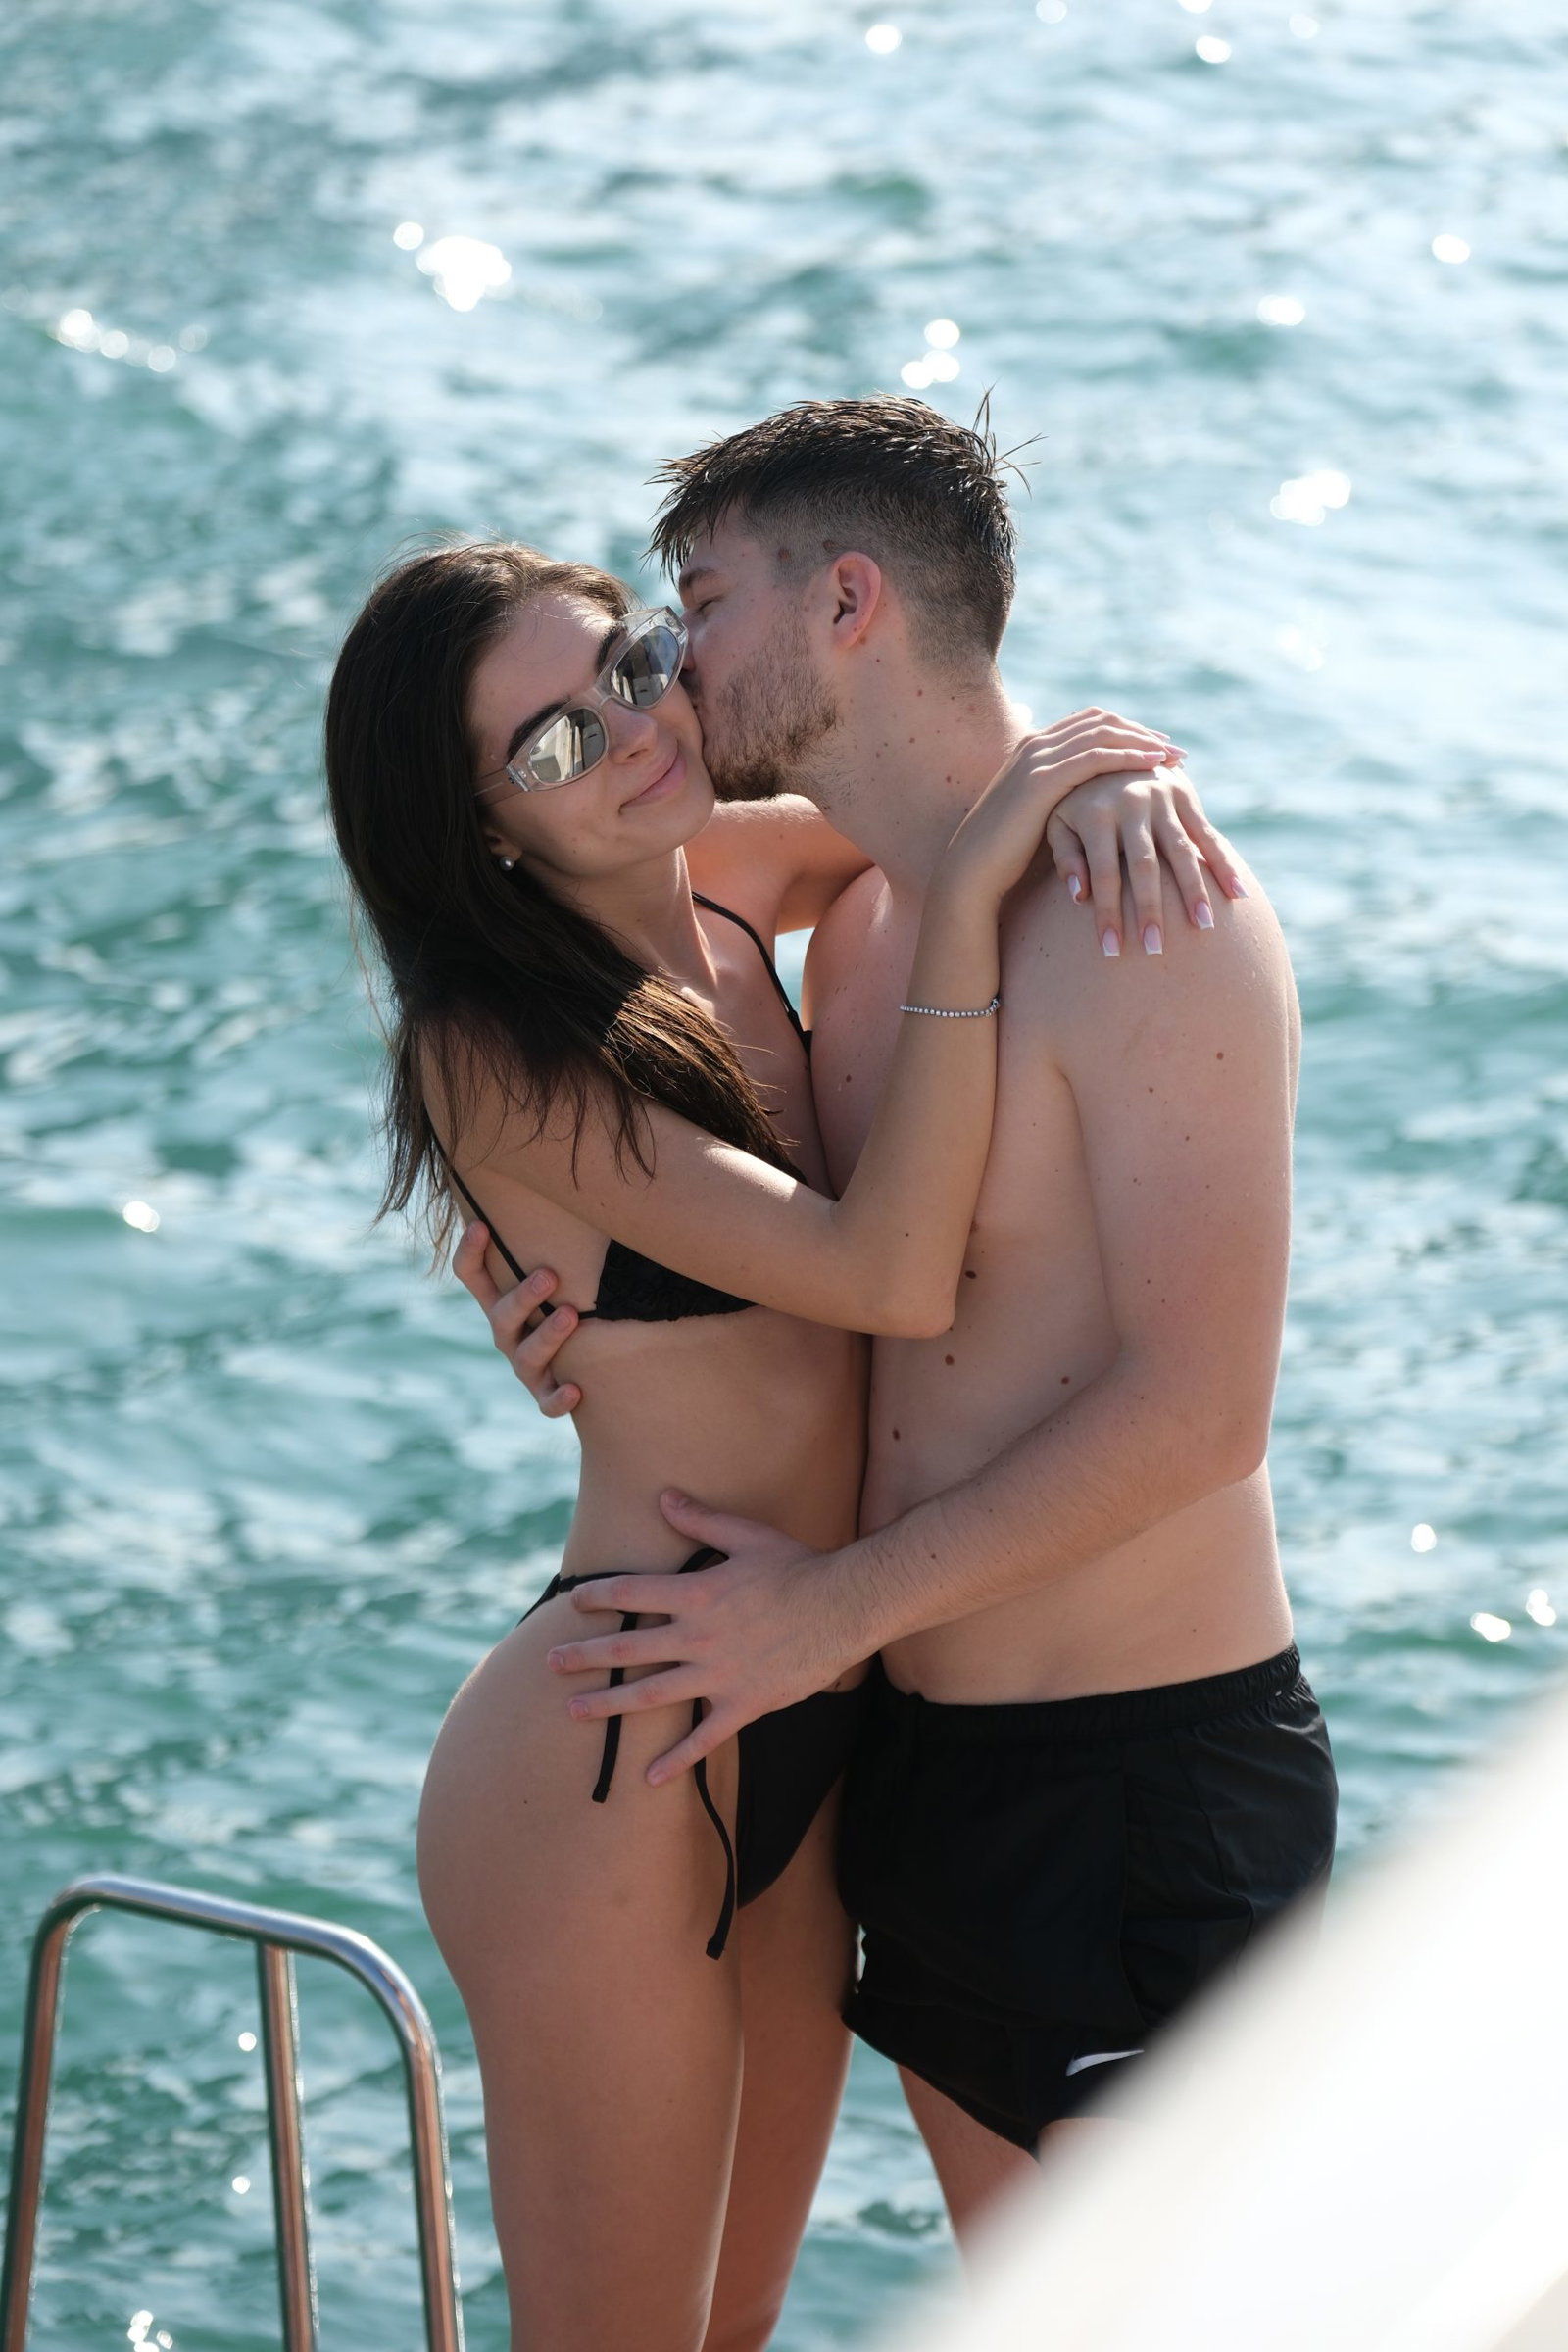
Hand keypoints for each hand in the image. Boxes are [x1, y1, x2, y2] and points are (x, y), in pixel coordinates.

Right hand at [450, 1223, 582, 1417]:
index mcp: (501, 1301)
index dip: (470, 1252)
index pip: (471, 1276)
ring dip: (548, 1336)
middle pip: (501, 1316)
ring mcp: (524, 1366)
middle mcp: (507, 1334)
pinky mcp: (546, 1394)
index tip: (481, 1224)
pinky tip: (576, 1390)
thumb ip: (558, 1242)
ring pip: (527, 1355)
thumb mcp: (558, 1273)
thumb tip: (582, 1193)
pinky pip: (546, 1402)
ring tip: (571, 1315)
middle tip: (548, 1275)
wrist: (582, 1368)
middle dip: (523, 1296)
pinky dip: (558, 1399)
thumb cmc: (568, 1302)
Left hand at [544, 1490, 859, 1781]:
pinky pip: (704, 1738)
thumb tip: (664, 1497)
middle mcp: (698, 1638)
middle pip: (628, 1650)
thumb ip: (702, 1521)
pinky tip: (649, 1776)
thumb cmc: (797, 1566)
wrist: (843, 1607)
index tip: (573, 1602)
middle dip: (585, 1656)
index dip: (597, 1597)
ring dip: (610, 1705)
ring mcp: (718, 1675)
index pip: (630, 1594)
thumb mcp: (747, 1535)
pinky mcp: (744, 1704)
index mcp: (696, 1594)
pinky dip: (676, 1759)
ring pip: (652, 1695)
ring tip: (574, 1711)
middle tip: (550, 1663)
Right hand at [940, 709, 1180, 904]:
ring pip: (1102, 733)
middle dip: (1142, 731)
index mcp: (1034, 748)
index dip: (1129, 731)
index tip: (1159, 747)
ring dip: (1143, 741)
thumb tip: (1091, 805)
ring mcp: (1038, 758)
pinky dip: (1129, 756)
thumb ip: (1059, 798)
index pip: (1091, 723)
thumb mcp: (1037, 814)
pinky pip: (1096, 757)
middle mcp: (1035, 744)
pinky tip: (1155, 766)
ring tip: (1174, 757)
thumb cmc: (1006, 853)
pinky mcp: (1043, 779)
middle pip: (1101, 720)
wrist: (973, 868)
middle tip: (1175, 749)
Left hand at [1046, 755, 1247, 957]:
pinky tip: (1238, 894)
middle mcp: (1130, 802)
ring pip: (1181, 851)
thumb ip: (1065, 856)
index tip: (1110, 950)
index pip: (1103, 873)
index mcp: (1095, 812)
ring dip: (1194, 890)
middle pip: (1144, 866)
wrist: (1106, 747)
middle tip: (1155, 949)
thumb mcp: (1056, 821)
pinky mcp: (1185, 794)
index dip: (1106, 913)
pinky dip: (1223, 864)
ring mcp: (1161, 797)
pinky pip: (1207, 834)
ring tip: (1203, 927)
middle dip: (1150, 910)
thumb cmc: (1074, 800)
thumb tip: (1079, 896)